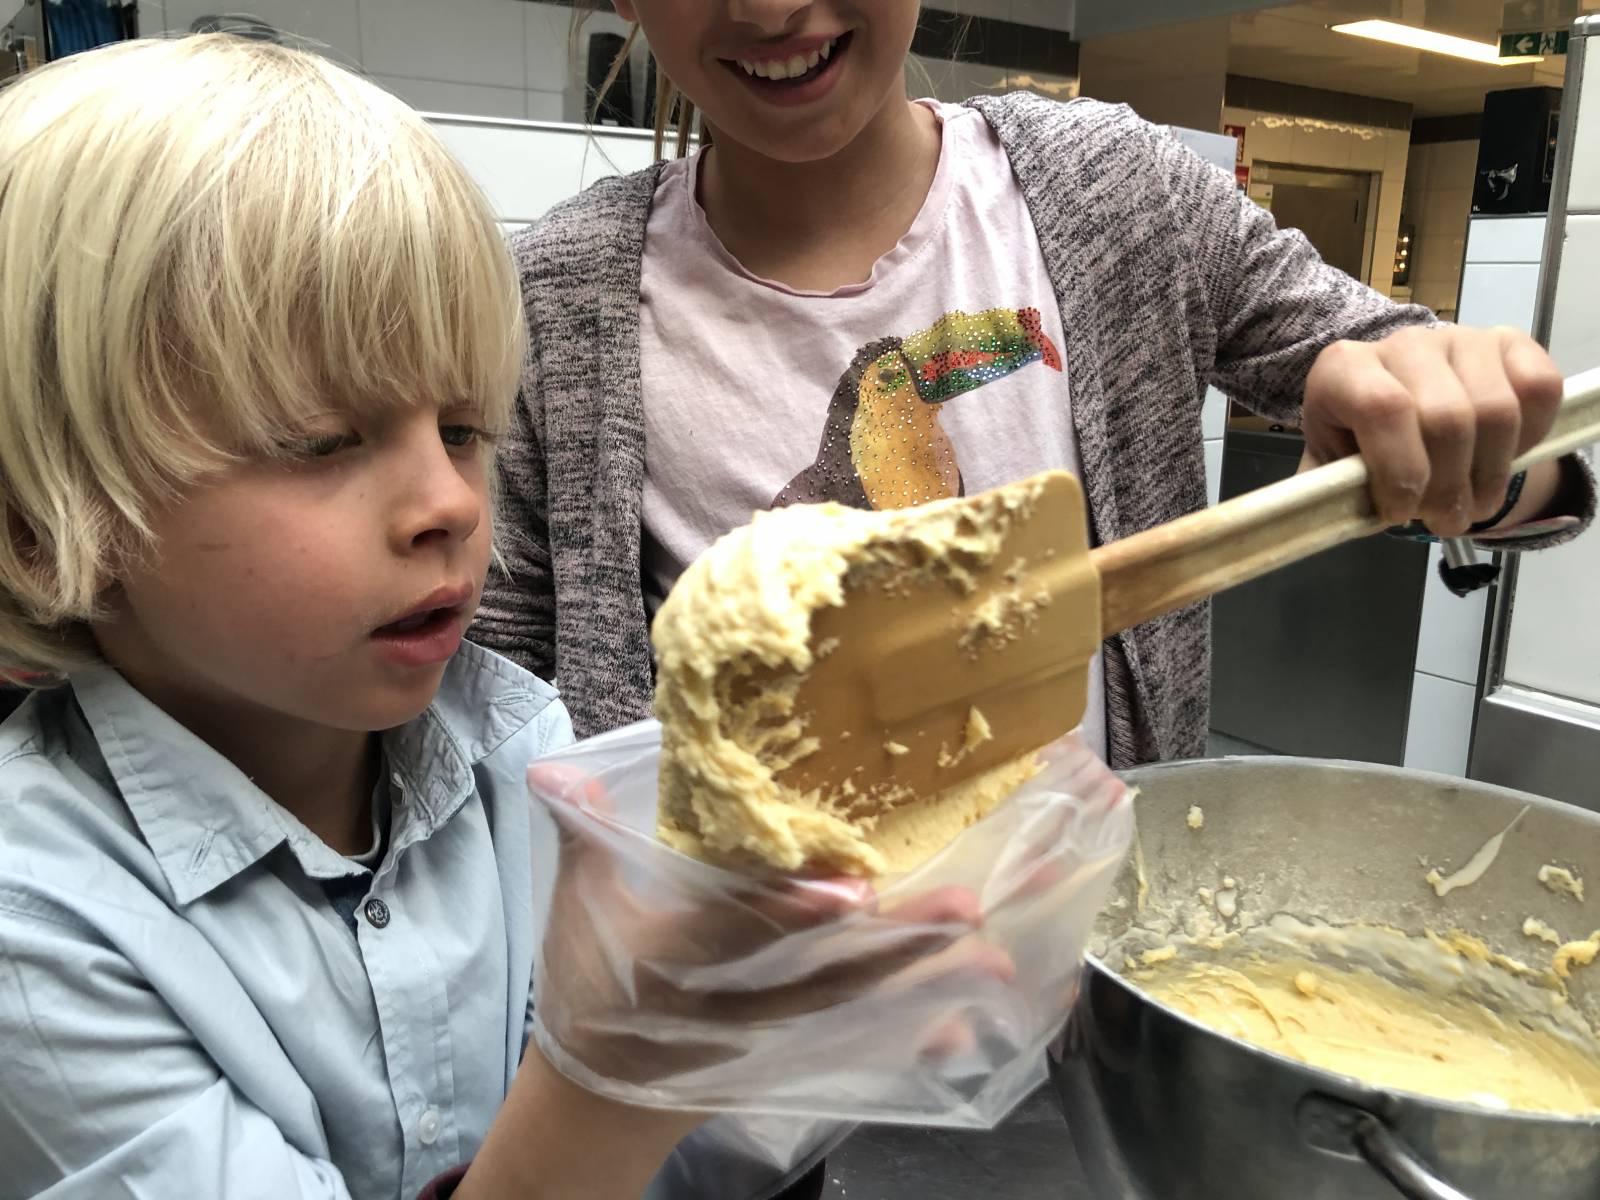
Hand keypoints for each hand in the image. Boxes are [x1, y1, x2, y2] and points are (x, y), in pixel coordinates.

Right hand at [528, 762, 1008, 1090]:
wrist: (604, 1098)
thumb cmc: (590, 988)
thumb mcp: (574, 910)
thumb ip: (579, 833)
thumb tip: (554, 767)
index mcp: (676, 962)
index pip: (739, 936)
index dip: (795, 915)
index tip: (857, 892)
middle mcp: (733, 1008)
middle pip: (825, 977)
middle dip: (899, 946)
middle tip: (970, 908)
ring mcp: (770, 1041)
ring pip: (858, 1012)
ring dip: (928, 985)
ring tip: (997, 959)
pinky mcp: (794, 1058)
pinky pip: (863, 1050)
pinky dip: (917, 1040)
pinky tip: (971, 1026)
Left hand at [1299, 325, 1563, 534]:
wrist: (1404, 412)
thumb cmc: (1361, 445)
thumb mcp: (1332, 469)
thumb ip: (1330, 492)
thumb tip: (1323, 519)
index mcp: (1344, 369)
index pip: (1382, 409)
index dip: (1399, 470)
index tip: (1401, 513)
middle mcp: (1402, 343)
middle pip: (1446, 419)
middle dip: (1448, 488)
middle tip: (1443, 522)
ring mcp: (1460, 337)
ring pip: (1497, 412)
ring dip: (1489, 477)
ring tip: (1471, 507)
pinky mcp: (1510, 342)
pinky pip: (1539, 390)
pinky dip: (1531, 438)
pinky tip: (1503, 461)